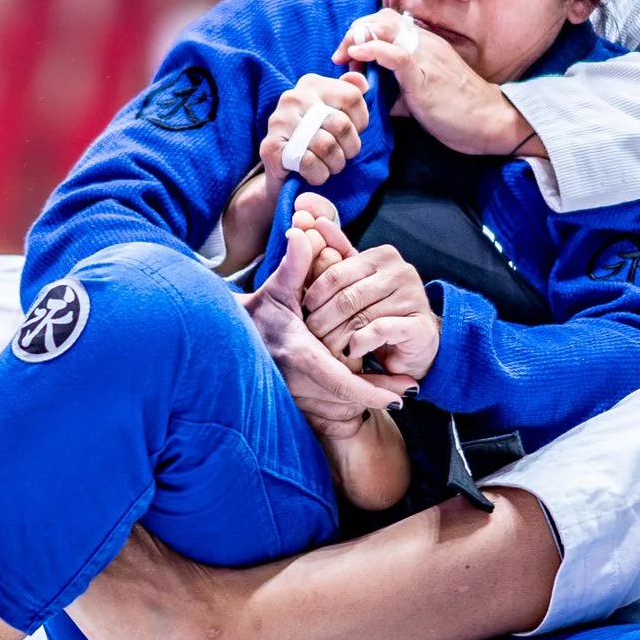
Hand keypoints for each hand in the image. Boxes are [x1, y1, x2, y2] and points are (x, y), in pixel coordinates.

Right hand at [216, 76, 369, 272]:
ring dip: (335, 164)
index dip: (361, 122)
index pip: (352, 96)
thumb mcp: (335, 113)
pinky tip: (315, 175)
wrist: (283, 175)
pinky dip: (319, 175)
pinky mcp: (270, 147)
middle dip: (350, 148)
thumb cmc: (315, 142)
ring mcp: (278, 121)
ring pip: (326, 145)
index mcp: (311, 84)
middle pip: (341, 123)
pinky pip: (308, 162)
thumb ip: (349, 92)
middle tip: (343, 156)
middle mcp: (293, 97)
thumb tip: (360, 78)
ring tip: (330, 166)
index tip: (353, 133)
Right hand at [240, 218, 412, 437]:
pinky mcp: (293, 399)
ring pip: (339, 404)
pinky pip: (329, 405)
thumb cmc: (257, 312)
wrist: (228, 340)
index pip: (341, 380)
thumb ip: (295, 265)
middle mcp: (295, 380)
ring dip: (368, 397)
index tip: (401, 395)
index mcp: (297, 353)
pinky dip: (353, 399)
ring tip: (400, 390)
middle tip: (411, 388)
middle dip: (378, 393)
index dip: (372, 390)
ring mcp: (293, 393)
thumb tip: (303, 234)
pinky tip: (378, 394)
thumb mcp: (276, 288)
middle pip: (345, 397)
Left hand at [304, 212, 439, 379]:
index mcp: (383, 255)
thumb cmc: (377, 309)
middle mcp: (401, 271)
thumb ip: (332, 253)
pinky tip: (352, 351)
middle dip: (323, 318)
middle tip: (311, 334)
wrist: (412, 344)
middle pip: (347, 296)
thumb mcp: (353, 281)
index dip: (315, 293)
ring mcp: (413, 297)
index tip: (304, 310)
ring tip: (327, 348)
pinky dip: (360, 343)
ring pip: (361, 316)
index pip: (336, 272)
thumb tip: (304, 218)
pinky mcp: (420, 325)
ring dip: (338, 335)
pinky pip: (379, 330)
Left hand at [335, 10, 540, 157]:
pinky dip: (371, 50)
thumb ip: (394, 91)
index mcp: (425, 44)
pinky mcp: (424, 74)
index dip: (363, 32)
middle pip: (381, 19)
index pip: (388, 23)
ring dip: (358, 37)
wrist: (488, 121)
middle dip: (355, 31)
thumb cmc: (457, 111)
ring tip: (344, 56)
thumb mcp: (420, 95)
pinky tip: (357, 56)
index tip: (348, 55)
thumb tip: (369, 98)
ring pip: (385, 27)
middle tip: (340, 55)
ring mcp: (425, 55)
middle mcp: (424, 43)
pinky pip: (395, 53)